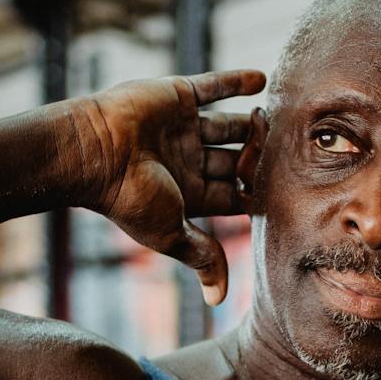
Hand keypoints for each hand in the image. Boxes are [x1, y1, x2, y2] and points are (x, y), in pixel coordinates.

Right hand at [80, 69, 265, 304]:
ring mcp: (183, 127)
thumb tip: (219, 301)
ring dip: (252, 123)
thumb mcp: (171, 233)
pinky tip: (263, 78)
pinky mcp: (177, 96)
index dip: (255, 194)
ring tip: (276, 118)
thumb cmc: (130, 197)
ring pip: (228, 124)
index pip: (234, 195)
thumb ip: (202, 258)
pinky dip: (237, 81)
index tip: (284, 193)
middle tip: (284, 151)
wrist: (96, 152)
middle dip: (257, 158)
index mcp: (190, 194)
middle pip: (235, 159)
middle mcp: (188, 160)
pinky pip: (212, 85)